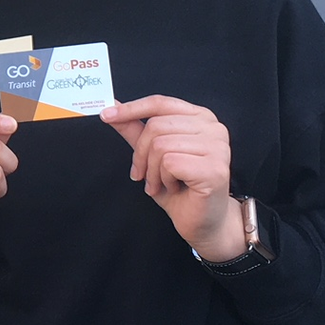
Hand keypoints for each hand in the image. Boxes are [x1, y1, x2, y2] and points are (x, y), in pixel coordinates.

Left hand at [100, 95, 243, 260]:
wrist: (203, 221)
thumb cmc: (181, 187)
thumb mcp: (152, 155)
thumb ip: (136, 130)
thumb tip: (112, 107)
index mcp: (201, 117)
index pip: (160, 103)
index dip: (131, 109)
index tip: (106, 116)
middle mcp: (214, 127)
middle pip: (156, 126)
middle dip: (141, 154)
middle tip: (142, 174)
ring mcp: (218, 147)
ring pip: (160, 145)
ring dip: (152, 171)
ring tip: (161, 183)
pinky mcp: (214, 168)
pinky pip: (170, 163)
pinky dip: (163, 179)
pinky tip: (174, 188)